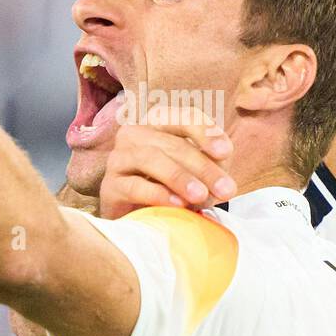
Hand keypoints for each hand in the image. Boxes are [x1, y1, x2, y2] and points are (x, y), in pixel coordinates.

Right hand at [99, 105, 236, 218]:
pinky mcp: (109, 186)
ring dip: (179, 177)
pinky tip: (178, 205)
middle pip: (171, 143)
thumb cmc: (173, 188)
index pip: (184, 118)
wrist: (140, 218)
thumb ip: (212, 162)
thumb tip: (222, 165)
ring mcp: (118, 158)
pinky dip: (158, 194)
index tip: (226, 153)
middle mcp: (134, 134)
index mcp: (158, 123)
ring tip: (201, 196)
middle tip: (225, 189)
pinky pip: (134, 186)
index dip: (206, 132)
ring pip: (149, 158)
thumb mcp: (198, 171)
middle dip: (202, 166)